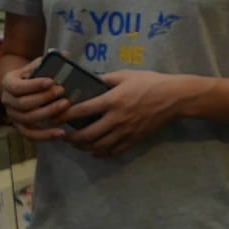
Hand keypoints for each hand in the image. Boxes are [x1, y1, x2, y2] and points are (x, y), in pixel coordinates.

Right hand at [0, 67, 69, 143]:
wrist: (19, 86)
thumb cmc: (30, 74)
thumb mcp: (34, 65)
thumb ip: (48, 60)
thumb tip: (66, 54)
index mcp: (8, 83)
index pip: (18, 87)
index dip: (34, 85)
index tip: (51, 81)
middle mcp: (7, 100)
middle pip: (23, 104)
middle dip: (44, 98)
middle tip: (62, 91)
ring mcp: (13, 116)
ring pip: (28, 119)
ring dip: (47, 113)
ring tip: (65, 105)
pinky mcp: (20, 127)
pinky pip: (31, 135)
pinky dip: (45, 135)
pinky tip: (61, 132)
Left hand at [61, 69, 201, 154]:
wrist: (174, 98)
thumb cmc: (149, 82)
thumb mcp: (125, 75)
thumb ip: (105, 78)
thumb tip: (88, 81)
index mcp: (113, 100)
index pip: (83, 111)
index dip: (65, 115)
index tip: (55, 117)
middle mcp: (117, 119)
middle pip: (87, 134)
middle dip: (71, 137)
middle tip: (62, 135)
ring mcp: (126, 132)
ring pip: (98, 146)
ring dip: (83, 147)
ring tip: (75, 143)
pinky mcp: (134, 139)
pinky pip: (114, 151)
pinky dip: (101, 153)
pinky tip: (94, 151)